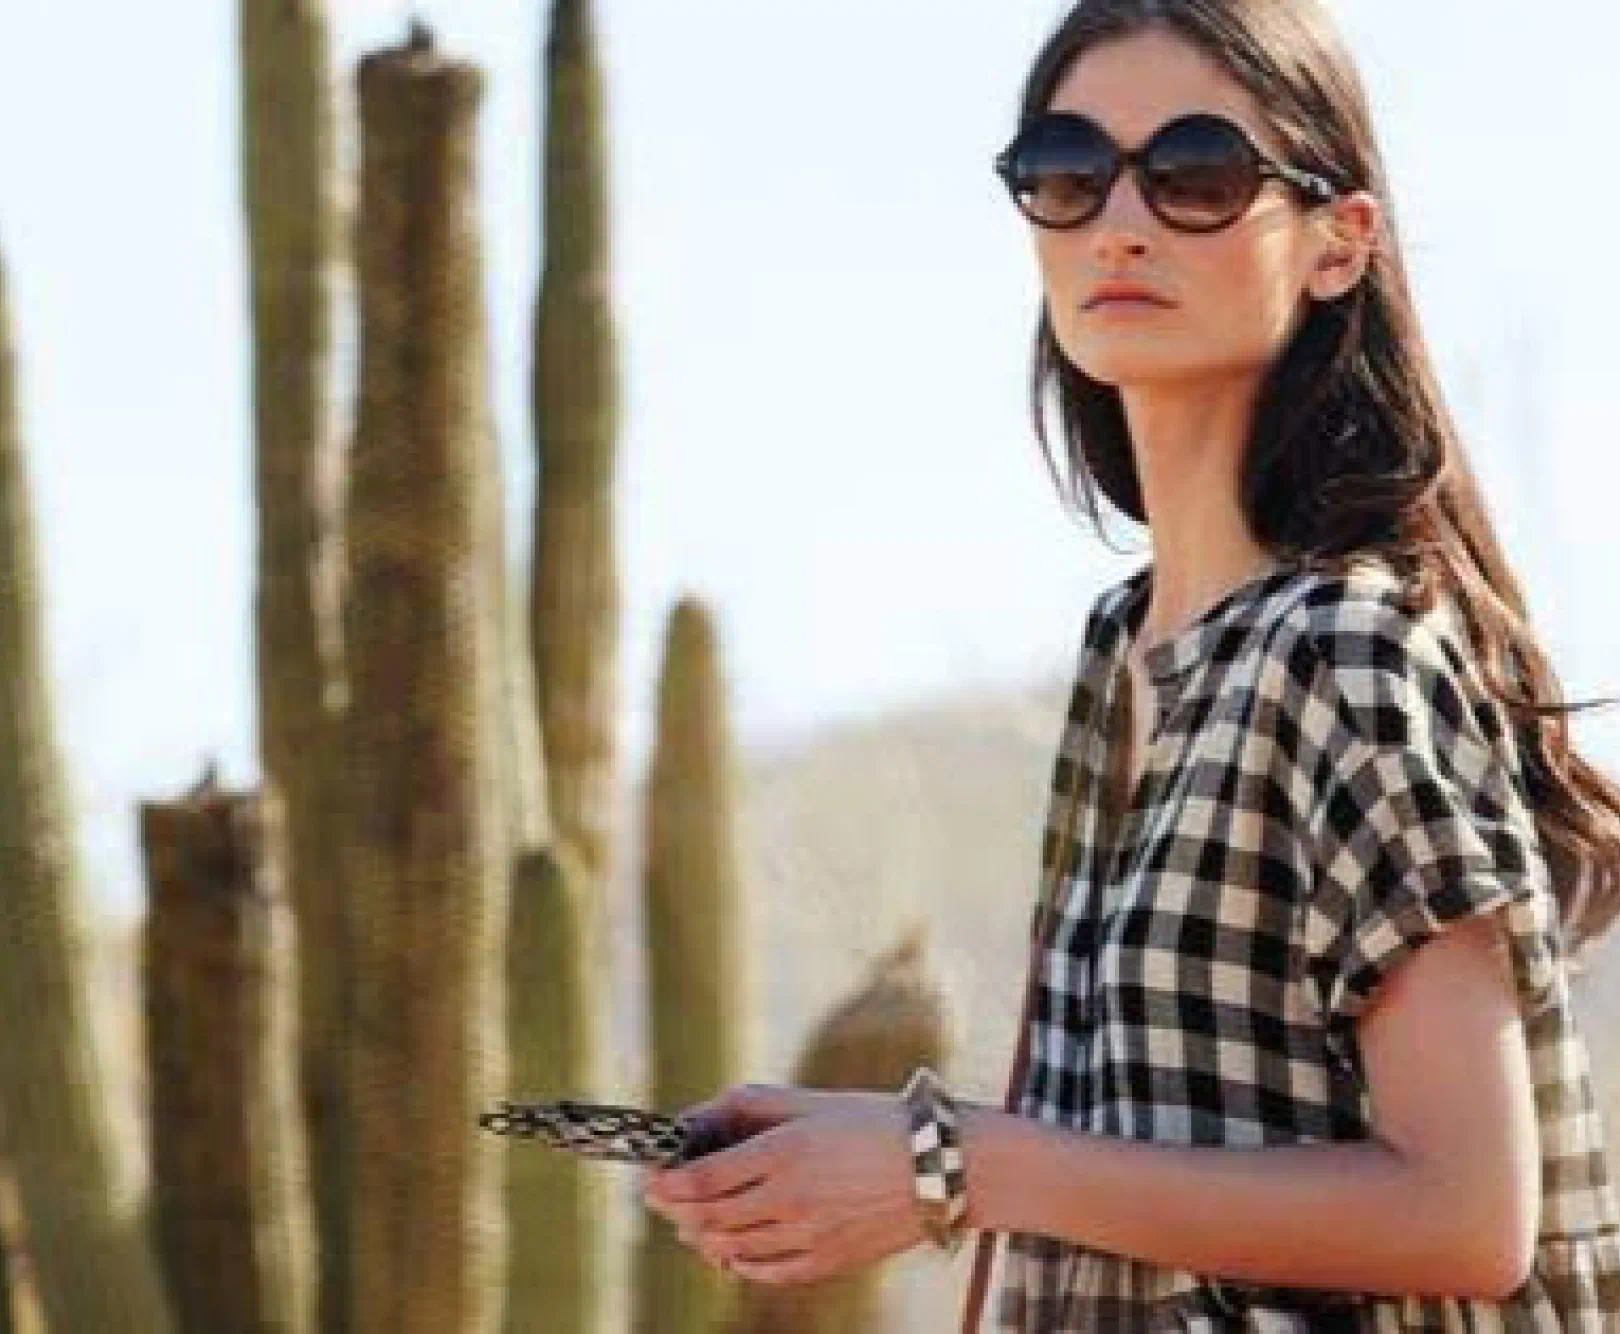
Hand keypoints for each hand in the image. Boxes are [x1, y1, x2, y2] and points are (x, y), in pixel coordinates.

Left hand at [637, 1082, 926, 1284]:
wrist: (941, 1165)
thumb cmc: (873, 1122)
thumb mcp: (810, 1101)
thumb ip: (750, 1105)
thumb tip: (696, 1117)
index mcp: (783, 1153)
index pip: (702, 1180)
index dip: (667, 1182)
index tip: (652, 1178)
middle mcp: (791, 1199)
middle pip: (709, 1217)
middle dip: (675, 1210)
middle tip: (663, 1199)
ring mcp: (809, 1236)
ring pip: (731, 1249)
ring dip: (700, 1237)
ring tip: (691, 1223)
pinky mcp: (828, 1261)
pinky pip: (767, 1272)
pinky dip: (738, 1263)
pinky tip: (731, 1249)